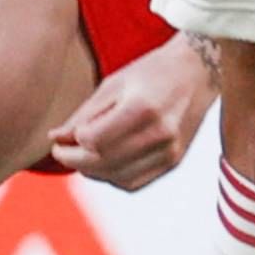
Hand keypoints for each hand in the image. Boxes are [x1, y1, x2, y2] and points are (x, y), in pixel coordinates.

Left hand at [49, 39, 215, 190]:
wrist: (199, 71)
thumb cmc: (153, 71)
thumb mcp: (114, 84)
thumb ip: (84, 114)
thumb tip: (56, 138)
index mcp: (142, 108)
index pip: (93, 140)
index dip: (72, 142)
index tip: (65, 136)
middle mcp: (160, 133)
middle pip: (103, 162)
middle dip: (75, 160)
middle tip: (62, 151)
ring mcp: (170, 151)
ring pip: (116, 178)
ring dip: (92, 172)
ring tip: (83, 156)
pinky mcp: (174, 161)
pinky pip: (134, 183)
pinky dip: (113, 178)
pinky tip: (106, 163)